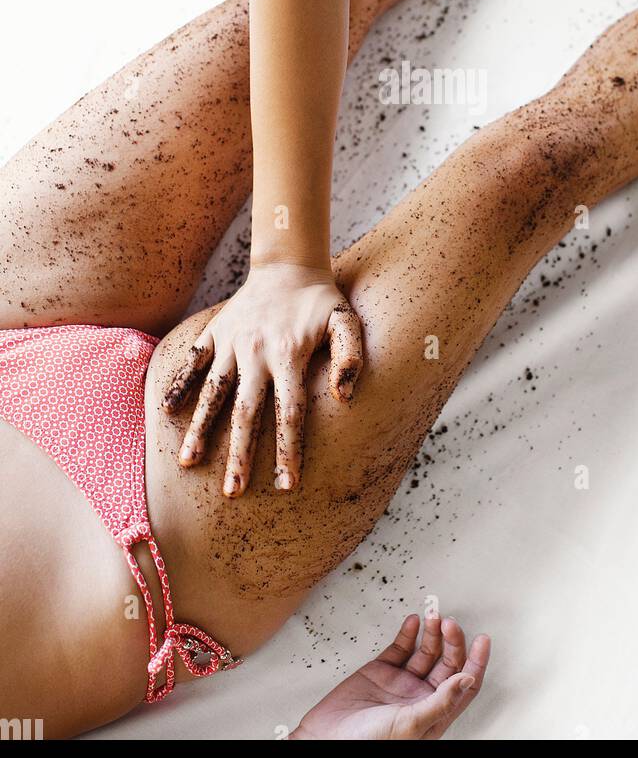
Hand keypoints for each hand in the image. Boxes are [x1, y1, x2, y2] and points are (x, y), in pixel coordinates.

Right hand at [162, 263, 362, 496]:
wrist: (289, 264)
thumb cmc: (321, 301)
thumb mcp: (346, 321)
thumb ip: (351, 357)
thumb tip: (345, 398)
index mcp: (289, 355)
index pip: (289, 413)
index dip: (289, 451)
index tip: (287, 486)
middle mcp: (256, 352)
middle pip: (245, 413)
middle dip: (239, 455)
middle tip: (232, 493)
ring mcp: (231, 343)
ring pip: (212, 393)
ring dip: (200, 429)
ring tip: (187, 463)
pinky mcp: (214, 332)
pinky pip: (192, 362)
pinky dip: (178, 384)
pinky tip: (167, 412)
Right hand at [289, 613, 490, 741]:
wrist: (326, 738)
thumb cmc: (368, 744)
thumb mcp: (411, 724)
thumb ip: (441, 701)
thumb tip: (468, 679)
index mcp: (434, 714)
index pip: (464, 684)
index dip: (476, 662)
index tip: (483, 639)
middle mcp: (420, 697)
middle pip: (447, 663)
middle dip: (452, 641)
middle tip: (450, 623)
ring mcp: (401, 683)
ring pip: (425, 651)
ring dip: (432, 632)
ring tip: (434, 616)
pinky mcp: (380, 671)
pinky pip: (400, 648)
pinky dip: (408, 633)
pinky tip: (413, 622)